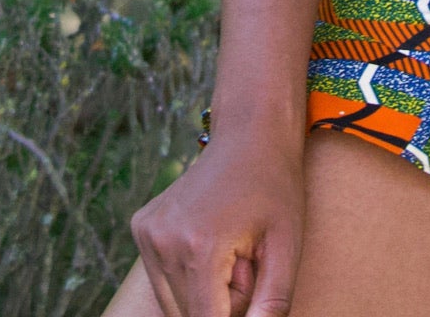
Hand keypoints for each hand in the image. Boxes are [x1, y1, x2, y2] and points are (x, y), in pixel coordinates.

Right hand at [131, 131, 303, 316]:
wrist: (251, 131)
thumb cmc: (276, 186)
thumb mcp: (288, 244)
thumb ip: (272, 301)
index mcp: (201, 247)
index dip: (236, 315)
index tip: (248, 284)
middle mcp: (164, 241)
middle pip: (189, 315)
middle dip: (221, 303)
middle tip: (246, 262)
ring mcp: (148, 233)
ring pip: (173, 302)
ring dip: (204, 292)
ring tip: (231, 251)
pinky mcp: (142, 227)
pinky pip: (163, 277)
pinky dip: (187, 273)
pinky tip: (210, 238)